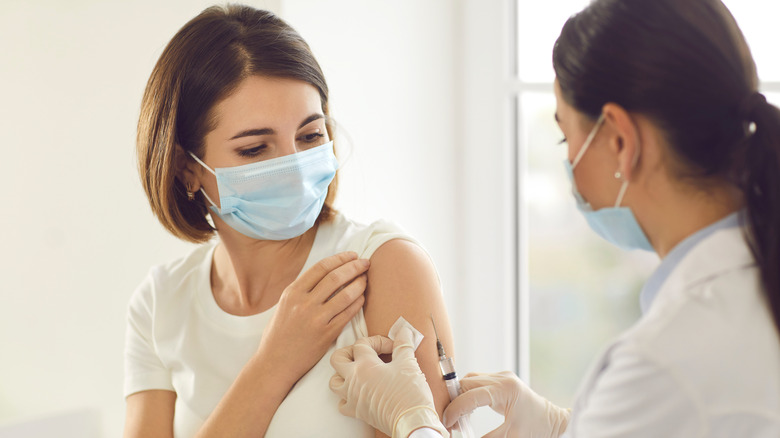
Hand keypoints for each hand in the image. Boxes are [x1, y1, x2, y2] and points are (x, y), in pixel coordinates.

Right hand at [257, 251, 369, 383]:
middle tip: (366, 263)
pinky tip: (363, 298)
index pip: (321, 267)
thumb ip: (303, 290)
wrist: (275, 363)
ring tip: (366, 279)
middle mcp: (304, 303)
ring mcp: (316, 319)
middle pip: (336, 277)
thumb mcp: (284, 305)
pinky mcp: (326, 334)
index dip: (340, 258)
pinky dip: (358, 303)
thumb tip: (327, 273)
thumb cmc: (279, 334)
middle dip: (355, 266)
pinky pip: (348, 314)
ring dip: (360, 283)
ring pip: (345, 294)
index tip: (352, 255)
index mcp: (292, 292)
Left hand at [329, 328, 447, 437]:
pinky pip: (342, 403)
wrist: (412, 422)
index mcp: (365, 365)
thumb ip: (403, 345)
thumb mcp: (408, 363)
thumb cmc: (410, 393)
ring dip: (342, 374)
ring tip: (357, 371)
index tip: (393, 347)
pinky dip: (347, 397)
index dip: (378, 341)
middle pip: (337, 359)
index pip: (362, 343)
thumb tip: (404, 332)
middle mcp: (353, 380)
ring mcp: (352, 397)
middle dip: (349, 351)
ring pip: (334, 382)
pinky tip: (359, 393)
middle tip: (365, 352)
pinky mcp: (357, 412)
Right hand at [442, 371, 569, 437]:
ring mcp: (501, 377)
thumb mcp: (511, 436)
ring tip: (458, 417)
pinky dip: (467, 394)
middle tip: (450, 422)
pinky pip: (476, 382)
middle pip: (466, 383)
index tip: (447, 422)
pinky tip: (467, 409)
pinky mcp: (500, 380)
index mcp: (506, 390)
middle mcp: (502, 378)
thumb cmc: (537, 428)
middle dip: (454, 401)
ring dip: (459, 397)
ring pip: (469, 380)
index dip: (456, 409)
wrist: (553, 420)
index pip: (471, 395)